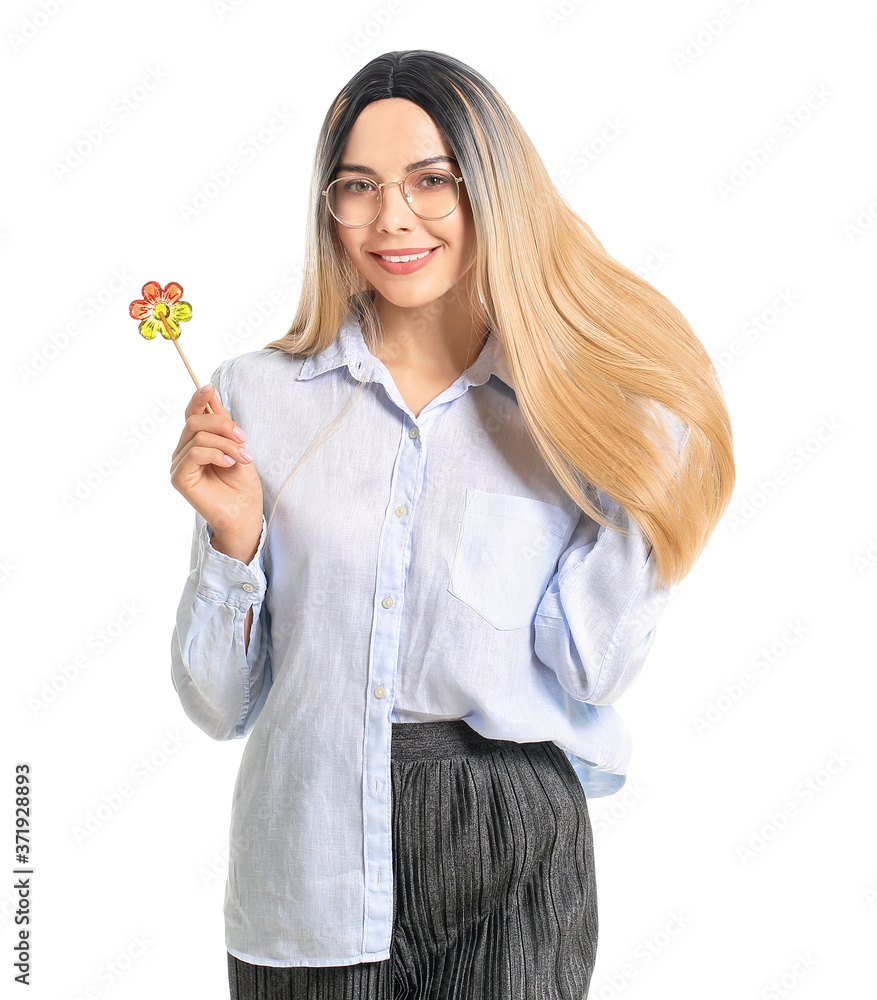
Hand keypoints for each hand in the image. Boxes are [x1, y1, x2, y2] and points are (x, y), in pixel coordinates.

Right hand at [170, 384, 263, 550]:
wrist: (245, 514)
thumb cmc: (242, 485)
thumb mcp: (236, 446)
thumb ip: (222, 422)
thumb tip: (210, 392)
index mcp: (196, 442)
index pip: (191, 414)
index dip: (198, 399)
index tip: (210, 387)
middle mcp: (183, 452)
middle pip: (195, 422)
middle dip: (223, 425)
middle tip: (244, 438)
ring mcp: (179, 465)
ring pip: (198, 436)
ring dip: (227, 444)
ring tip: (244, 457)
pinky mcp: (179, 478)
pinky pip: (195, 453)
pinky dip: (217, 454)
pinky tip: (230, 464)